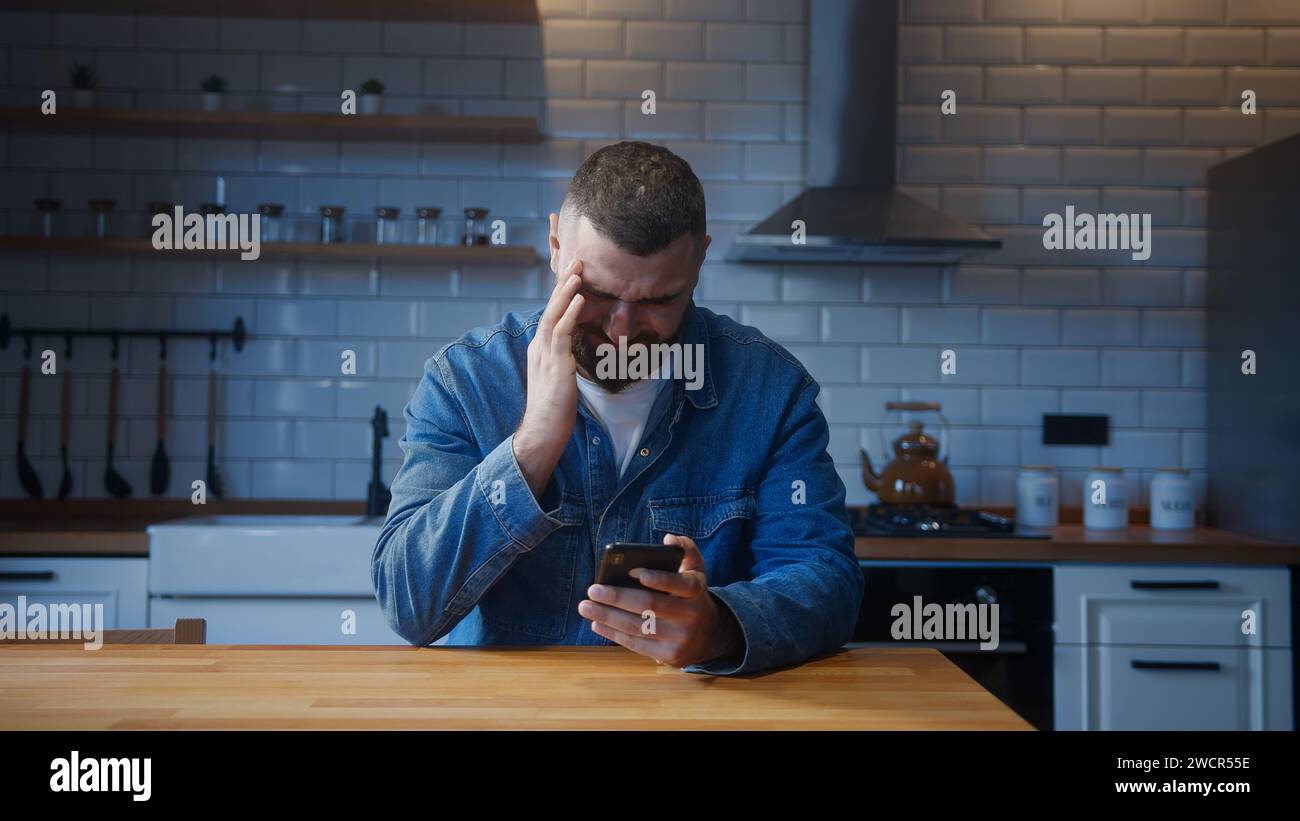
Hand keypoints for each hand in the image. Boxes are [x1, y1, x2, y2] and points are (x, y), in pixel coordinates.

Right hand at [514, 259, 583, 497]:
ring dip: (566, 292)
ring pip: (554, 315)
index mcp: (540, 350)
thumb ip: (563, 361)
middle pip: (550, 308)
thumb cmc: (554, 410)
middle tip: (576, 260)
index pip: (551, 314)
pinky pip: (561, 333)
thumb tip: (574, 353)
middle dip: (563, 283)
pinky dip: (570, 314)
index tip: (572, 274)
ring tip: (578, 272)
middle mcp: (538, 348)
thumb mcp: (559, 379)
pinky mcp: (554, 365)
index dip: (561, 293)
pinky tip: (580, 299)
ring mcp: (544, 355)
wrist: (542, 431)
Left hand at [578, 534, 742, 667]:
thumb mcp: (695, 571)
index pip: (679, 583)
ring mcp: (680, 639)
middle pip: (650, 606)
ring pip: (638, 627)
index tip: (632, 570)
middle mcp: (691, 616)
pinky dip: (614, 634)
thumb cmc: (692, 596)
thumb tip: (668, 539)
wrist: (710, 636)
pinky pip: (637, 644)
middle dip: (618, 597)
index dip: (658, 578)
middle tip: (593, 590)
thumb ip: (685, 550)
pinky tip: (597, 623)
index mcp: (696, 591)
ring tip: (586, 606)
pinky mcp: (669, 657)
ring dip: (608, 616)